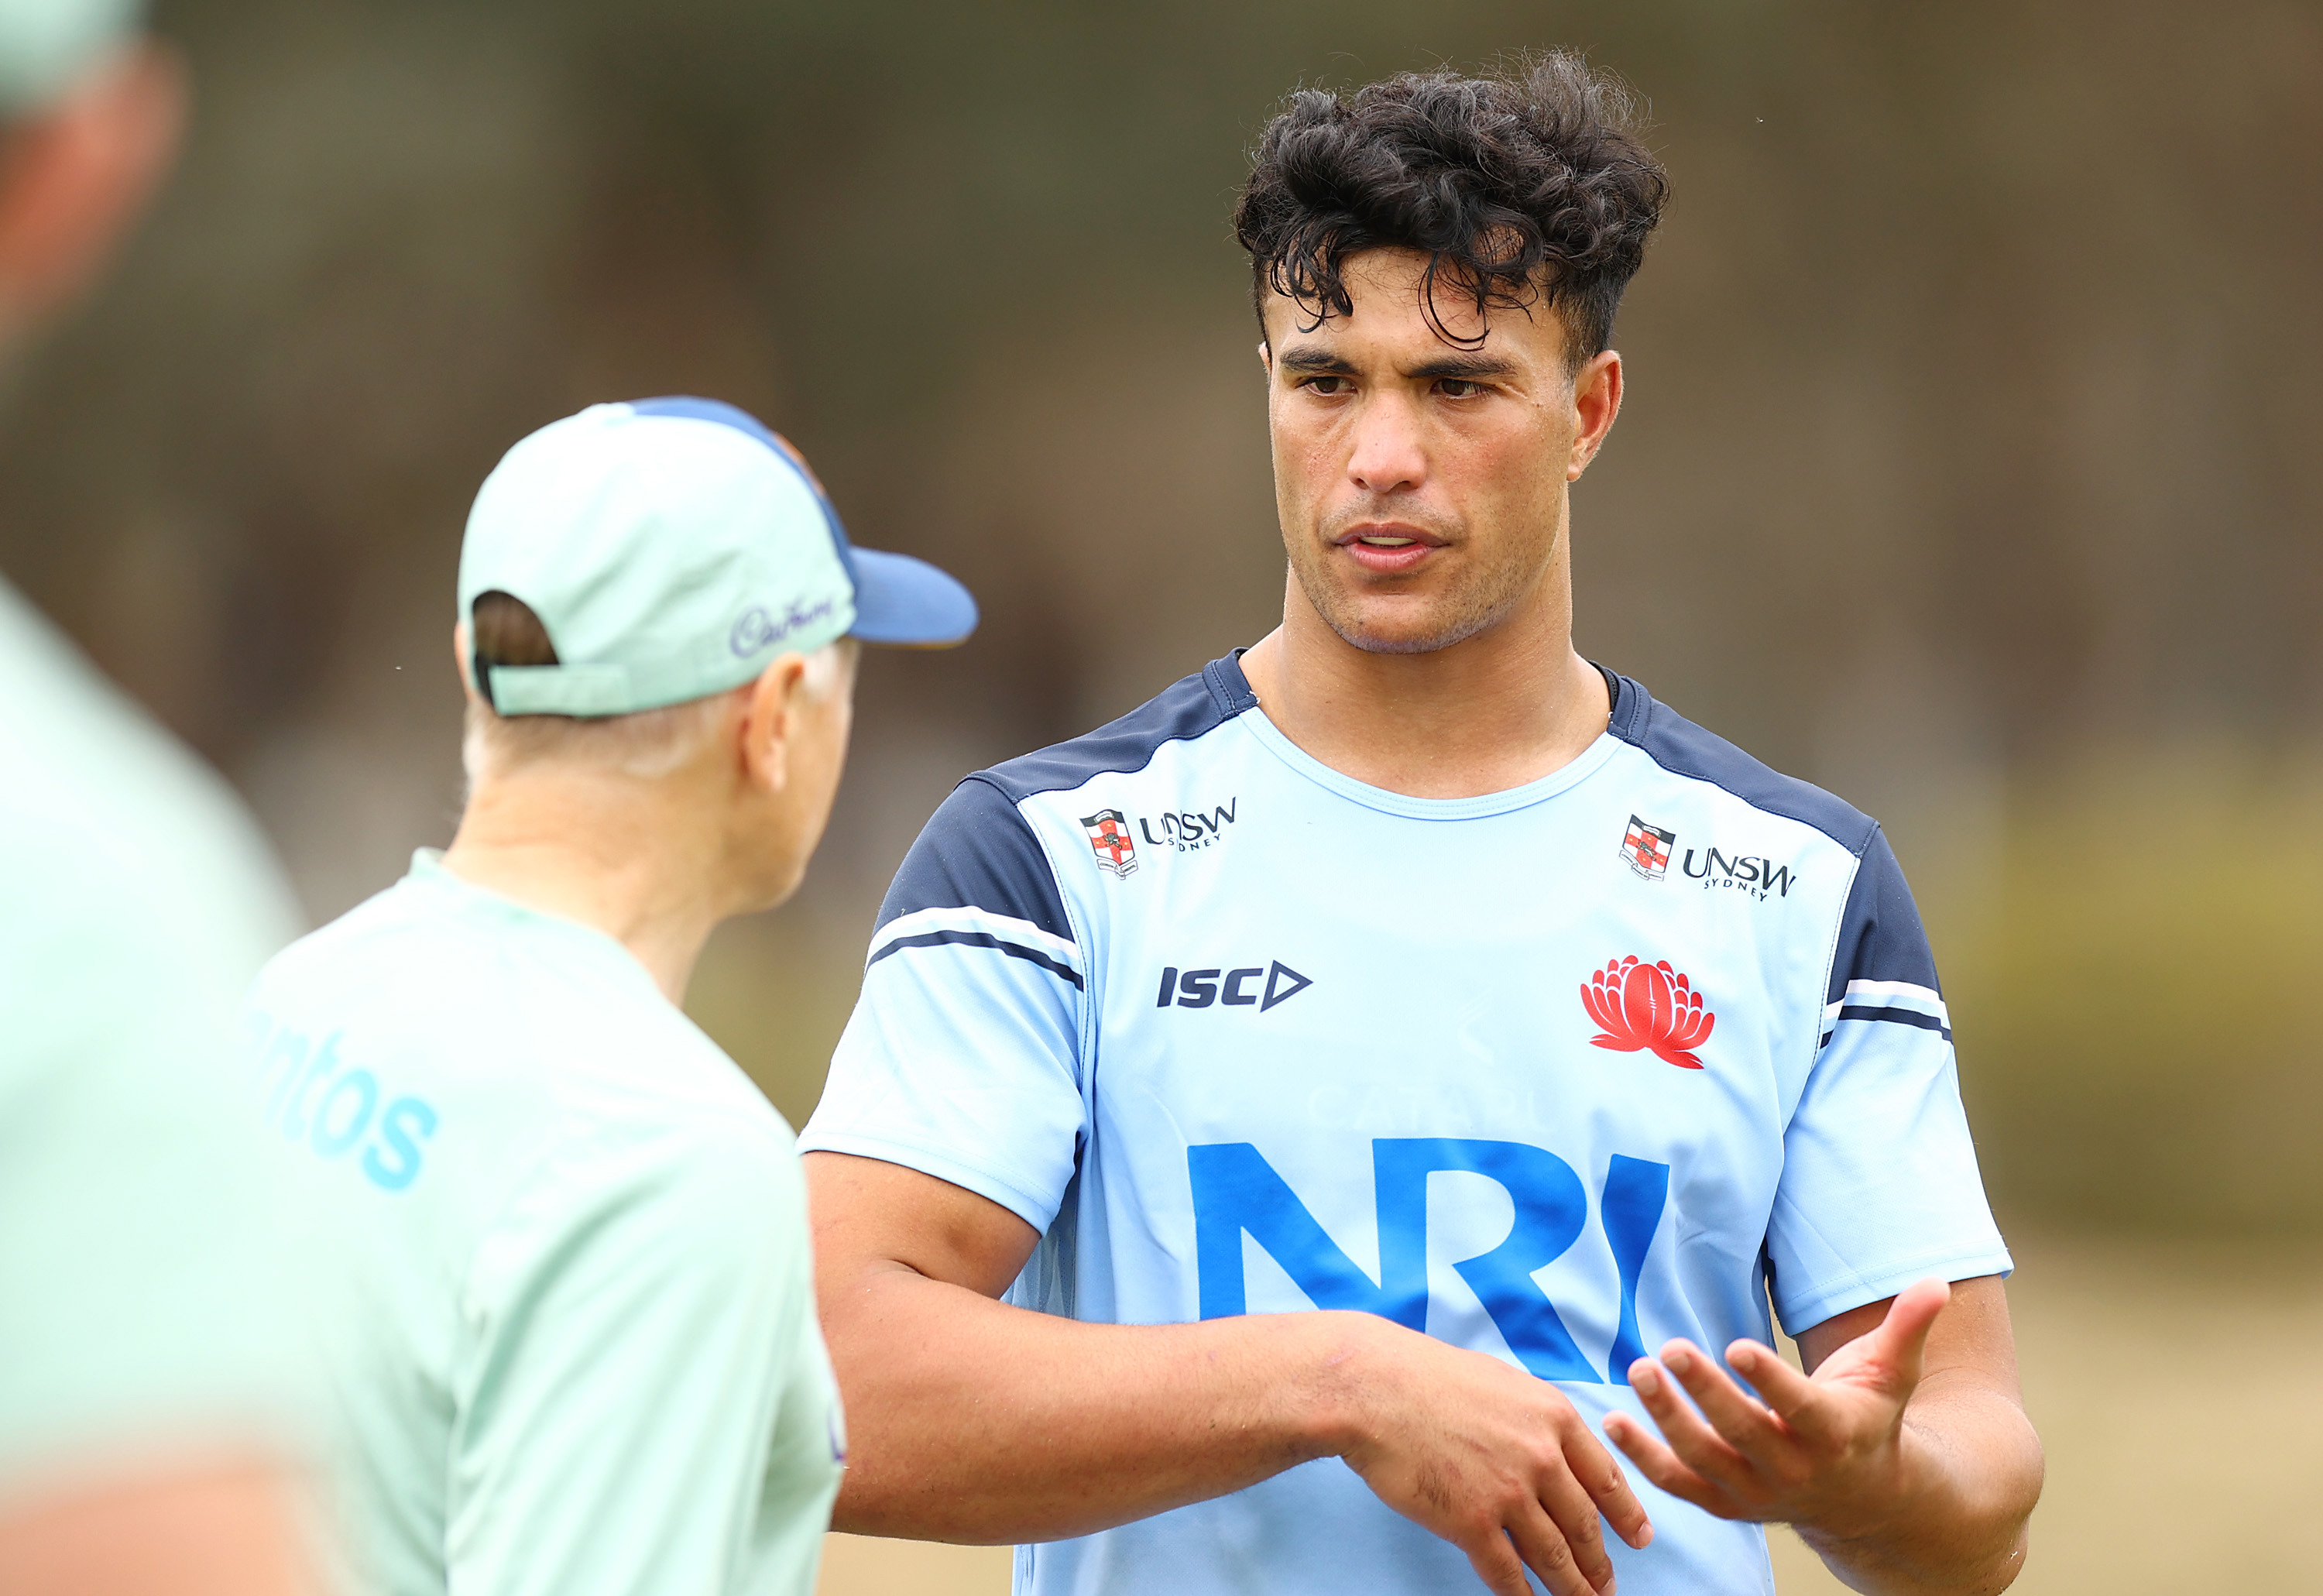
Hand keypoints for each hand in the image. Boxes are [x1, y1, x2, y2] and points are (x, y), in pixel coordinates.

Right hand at [1332, 1316, 1653, 1595]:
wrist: (1374, 1388)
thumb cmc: (1426, 1376)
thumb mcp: (1502, 1381)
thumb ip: (1535, 1417)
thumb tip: (1552, 1444)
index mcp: (1554, 1417)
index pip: (1607, 1477)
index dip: (1627, 1514)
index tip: (1639, 1538)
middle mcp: (1542, 1457)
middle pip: (1585, 1524)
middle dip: (1600, 1563)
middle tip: (1608, 1585)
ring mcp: (1509, 1492)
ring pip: (1555, 1556)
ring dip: (1572, 1588)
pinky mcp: (1472, 1522)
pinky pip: (1507, 1573)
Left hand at [1602, 1277, 1949, 1538]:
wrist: (1868, 1500)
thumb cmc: (1872, 1419)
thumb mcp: (1895, 1374)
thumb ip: (1908, 1328)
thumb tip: (1937, 1281)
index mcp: (1834, 1432)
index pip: (1798, 1406)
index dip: (1768, 1380)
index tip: (1736, 1345)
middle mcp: (1792, 1468)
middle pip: (1741, 1433)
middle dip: (1704, 1392)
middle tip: (1669, 1349)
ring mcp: (1755, 1492)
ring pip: (1703, 1460)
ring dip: (1665, 1418)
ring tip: (1637, 1371)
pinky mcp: (1725, 1503)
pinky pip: (1678, 1485)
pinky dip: (1643, 1458)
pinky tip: (1613, 1422)